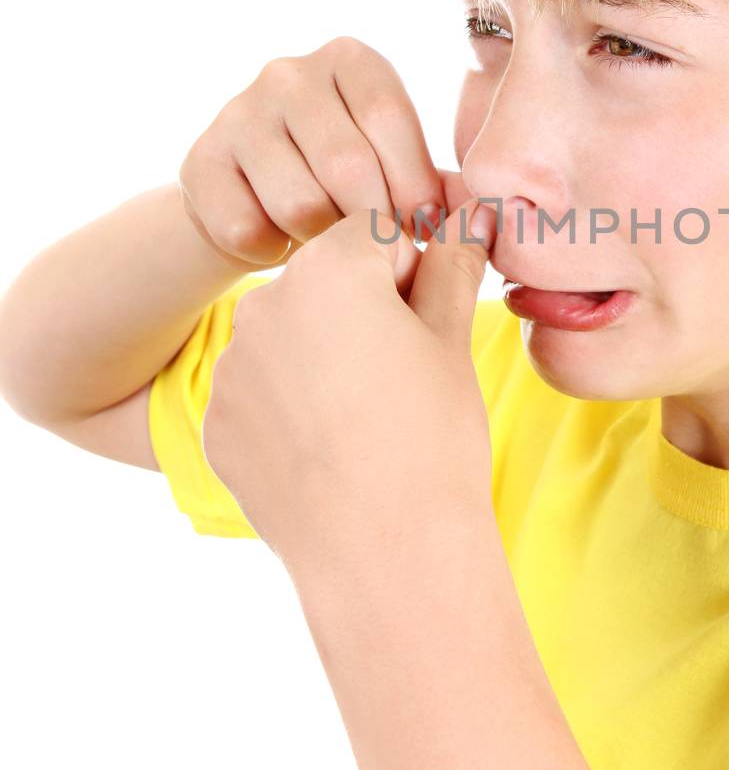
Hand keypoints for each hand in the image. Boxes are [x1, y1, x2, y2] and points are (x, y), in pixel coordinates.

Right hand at [178, 34, 468, 267]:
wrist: (252, 200)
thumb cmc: (347, 185)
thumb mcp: (395, 169)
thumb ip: (437, 186)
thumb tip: (488, 218)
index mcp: (351, 60)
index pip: (388, 118)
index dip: (413, 184)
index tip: (424, 231)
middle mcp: (289, 73)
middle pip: (346, 162)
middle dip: (373, 223)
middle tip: (383, 256)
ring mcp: (237, 112)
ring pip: (298, 201)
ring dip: (324, 244)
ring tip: (334, 251)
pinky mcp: (199, 160)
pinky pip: (248, 227)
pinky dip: (273, 253)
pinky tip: (282, 246)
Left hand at [200, 196, 497, 587]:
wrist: (385, 556)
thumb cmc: (431, 442)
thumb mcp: (453, 342)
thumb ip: (453, 265)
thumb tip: (470, 213)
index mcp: (329, 268)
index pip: (379, 234)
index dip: (414, 277)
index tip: (427, 332)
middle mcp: (264, 303)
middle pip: (328, 282)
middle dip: (364, 312)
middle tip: (402, 383)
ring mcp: (232, 366)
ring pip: (293, 337)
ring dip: (325, 359)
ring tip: (366, 424)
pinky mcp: (217, 421)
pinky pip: (263, 392)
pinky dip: (294, 410)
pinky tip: (330, 453)